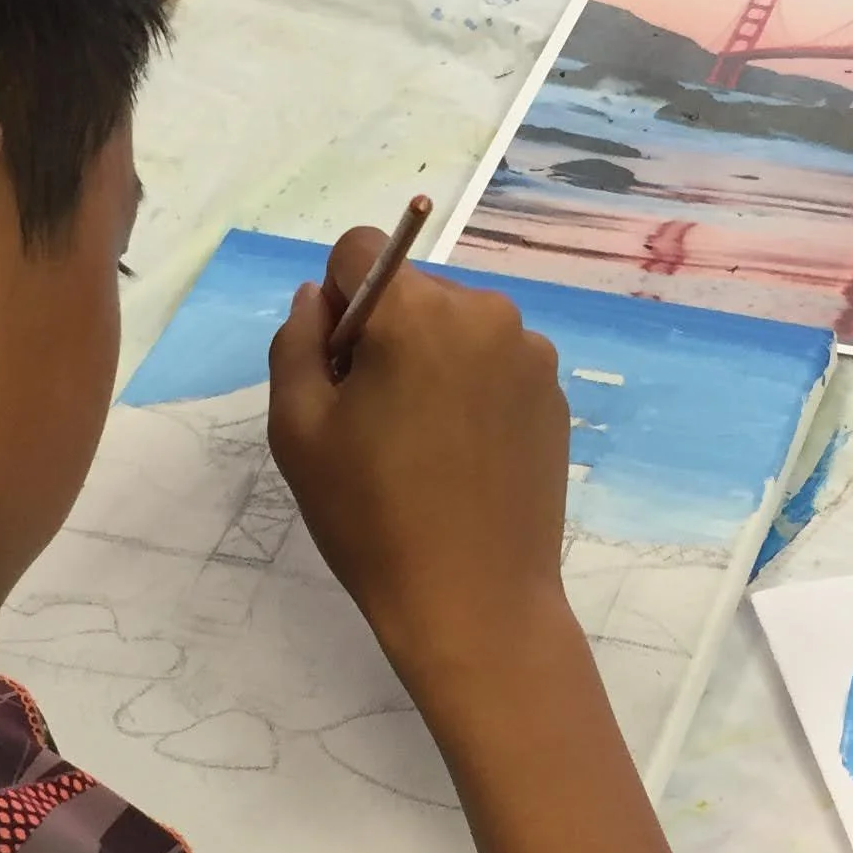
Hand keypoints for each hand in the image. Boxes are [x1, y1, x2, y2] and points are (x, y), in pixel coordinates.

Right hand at [268, 227, 572, 702]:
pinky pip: (495, 365)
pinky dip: (471, 391)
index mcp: (416, 311)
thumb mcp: (298, 431)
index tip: (339, 370)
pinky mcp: (555, 394)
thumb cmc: (373, 520)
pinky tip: (463, 459)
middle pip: (413, 290)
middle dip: (386, 334)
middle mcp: (484, 312)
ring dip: (431, 362)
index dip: (336, 302)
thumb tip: (319, 298)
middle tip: (374, 421)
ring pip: (457, 328)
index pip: (360, 248)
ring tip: (421, 446)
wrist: (476, 603)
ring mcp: (530, 353)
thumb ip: (296, 343)